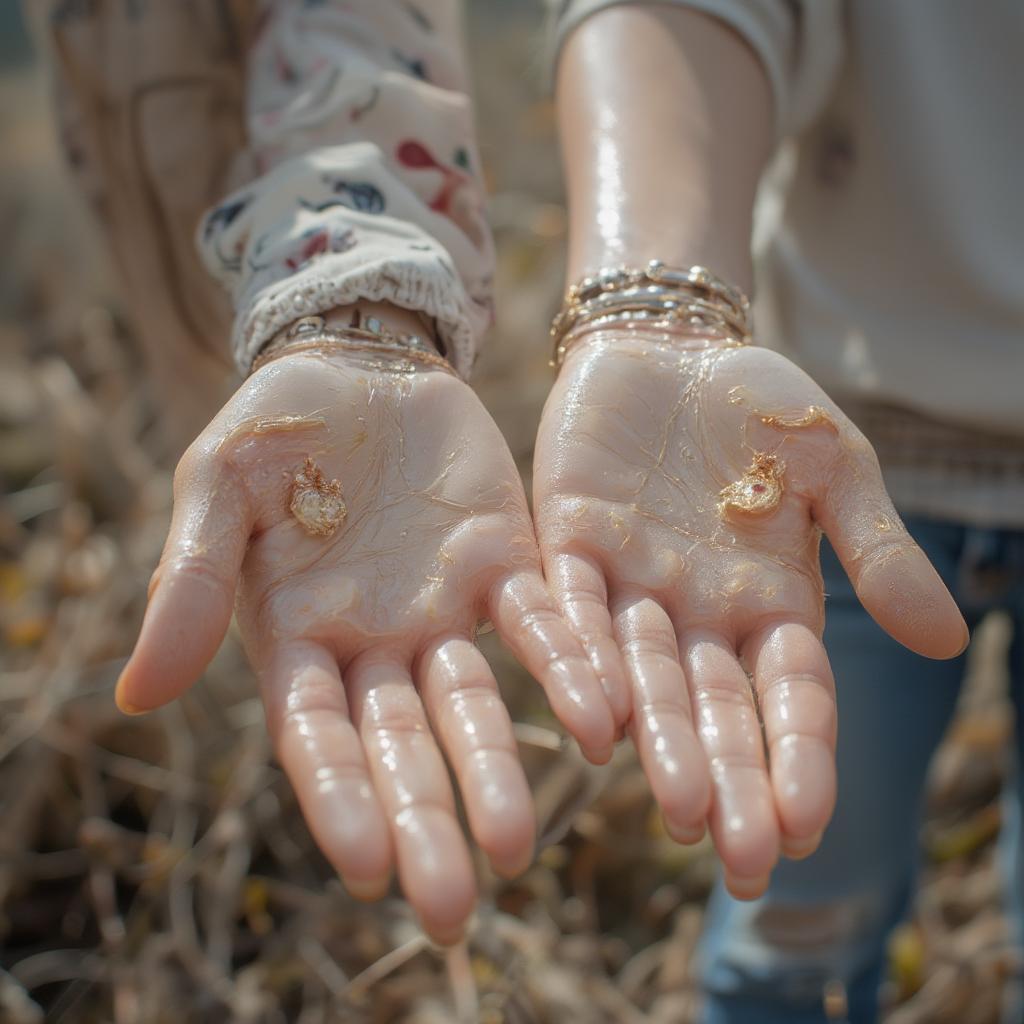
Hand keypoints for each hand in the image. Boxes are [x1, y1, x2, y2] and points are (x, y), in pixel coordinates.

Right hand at [116, 345, 618, 943]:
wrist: (362, 362)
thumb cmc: (275, 426)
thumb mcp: (216, 486)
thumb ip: (190, 580)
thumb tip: (137, 694)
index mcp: (296, 636)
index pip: (316, 735)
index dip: (338, 797)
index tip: (365, 867)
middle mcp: (376, 643)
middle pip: (401, 742)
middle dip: (424, 819)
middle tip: (452, 908)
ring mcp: (446, 610)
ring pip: (473, 703)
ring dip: (497, 769)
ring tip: (518, 847)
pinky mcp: (508, 565)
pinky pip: (542, 627)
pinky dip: (569, 672)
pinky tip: (602, 723)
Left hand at [533, 333, 966, 897]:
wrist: (671, 344)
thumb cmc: (761, 407)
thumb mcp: (837, 467)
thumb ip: (876, 550)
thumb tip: (943, 641)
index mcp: (770, 601)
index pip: (790, 694)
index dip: (799, 755)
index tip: (807, 824)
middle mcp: (698, 611)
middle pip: (717, 707)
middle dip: (730, 780)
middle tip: (742, 862)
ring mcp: (631, 583)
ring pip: (643, 676)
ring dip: (661, 741)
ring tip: (675, 811)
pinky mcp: (569, 544)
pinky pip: (572, 611)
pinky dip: (580, 662)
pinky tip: (591, 722)